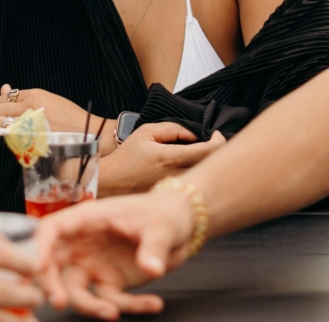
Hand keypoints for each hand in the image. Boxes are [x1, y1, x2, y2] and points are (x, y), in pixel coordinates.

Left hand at [0, 85, 105, 146]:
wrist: (96, 138)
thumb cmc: (74, 122)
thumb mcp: (49, 103)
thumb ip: (26, 99)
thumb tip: (3, 90)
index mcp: (35, 97)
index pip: (3, 102)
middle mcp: (31, 109)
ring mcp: (31, 126)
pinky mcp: (34, 143)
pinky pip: (6, 143)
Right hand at [36, 190, 199, 319]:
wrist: (182, 225)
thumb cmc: (165, 213)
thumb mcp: (161, 225)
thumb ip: (153, 247)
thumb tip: (151, 269)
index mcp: (88, 219)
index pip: (53, 230)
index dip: (40, 247)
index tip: (36, 268)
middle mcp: (84, 244)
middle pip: (55, 265)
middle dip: (51, 284)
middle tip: (59, 302)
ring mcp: (96, 265)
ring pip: (78, 290)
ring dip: (89, 306)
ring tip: (113, 313)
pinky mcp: (111, 283)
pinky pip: (111, 300)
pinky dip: (131, 306)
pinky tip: (154, 303)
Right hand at [98, 122, 224, 196]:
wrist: (110, 182)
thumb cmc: (127, 156)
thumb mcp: (147, 132)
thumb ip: (174, 129)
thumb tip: (196, 133)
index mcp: (170, 158)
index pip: (207, 151)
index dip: (218, 141)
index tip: (217, 134)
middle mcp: (176, 177)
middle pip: (211, 166)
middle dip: (218, 152)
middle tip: (213, 143)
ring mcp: (176, 191)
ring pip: (205, 177)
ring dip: (209, 164)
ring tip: (202, 154)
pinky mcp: (174, 200)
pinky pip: (194, 186)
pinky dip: (199, 175)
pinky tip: (192, 168)